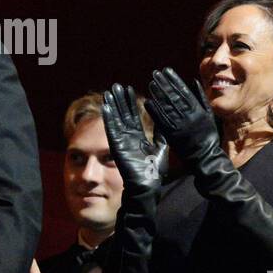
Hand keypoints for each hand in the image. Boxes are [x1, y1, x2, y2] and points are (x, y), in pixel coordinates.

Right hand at [101, 84, 164, 201]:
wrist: (147, 187)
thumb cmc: (154, 171)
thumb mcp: (161, 148)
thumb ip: (161, 134)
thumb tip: (166, 119)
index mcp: (138, 137)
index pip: (133, 116)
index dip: (130, 103)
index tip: (128, 89)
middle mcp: (128, 138)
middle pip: (122, 115)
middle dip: (120, 100)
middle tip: (116, 86)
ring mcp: (121, 142)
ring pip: (116, 120)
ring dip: (113, 106)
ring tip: (109, 92)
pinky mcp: (118, 147)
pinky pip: (112, 130)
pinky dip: (109, 119)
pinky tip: (106, 107)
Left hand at [145, 67, 219, 166]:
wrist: (204, 155)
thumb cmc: (208, 134)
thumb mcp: (209, 114)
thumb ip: (201, 97)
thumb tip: (193, 80)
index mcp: (198, 110)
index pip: (184, 91)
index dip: (174, 80)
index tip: (166, 70)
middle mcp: (188, 116)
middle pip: (173, 97)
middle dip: (164, 84)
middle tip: (155, 73)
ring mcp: (179, 125)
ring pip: (166, 107)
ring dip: (158, 94)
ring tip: (151, 84)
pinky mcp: (171, 135)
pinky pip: (161, 121)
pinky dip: (154, 111)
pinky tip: (148, 102)